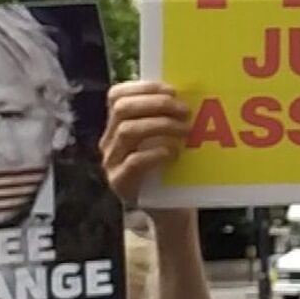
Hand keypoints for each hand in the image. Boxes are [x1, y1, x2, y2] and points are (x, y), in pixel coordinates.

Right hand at [101, 81, 189, 207]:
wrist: (171, 211)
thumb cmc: (173, 170)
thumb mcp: (167, 139)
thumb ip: (168, 118)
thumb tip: (190, 93)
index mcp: (117, 125)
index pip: (117, 95)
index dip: (144, 87)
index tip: (173, 90)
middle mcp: (109, 142)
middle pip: (122, 109)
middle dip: (156, 103)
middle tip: (185, 111)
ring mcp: (112, 163)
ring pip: (127, 131)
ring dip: (161, 125)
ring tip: (186, 130)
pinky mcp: (121, 184)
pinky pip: (134, 161)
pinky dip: (157, 152)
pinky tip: (175, 153)